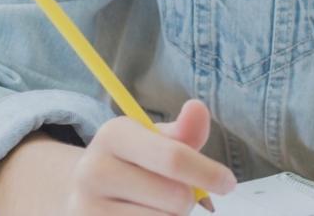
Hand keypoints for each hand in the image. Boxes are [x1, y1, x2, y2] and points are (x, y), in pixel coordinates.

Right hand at [64, 99, 237, 214]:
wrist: (85, 191)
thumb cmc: (133, 162)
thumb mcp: (155, 140)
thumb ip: (183, 132)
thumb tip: (198, 108)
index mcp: (113, 135)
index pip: (173, 158)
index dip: (208, 172)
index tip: (228, 182)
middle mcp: (94, 171)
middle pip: (176, 198)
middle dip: (188, 199)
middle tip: (178, 194)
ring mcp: (88, 208)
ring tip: (156, 206)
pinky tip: (144, 215)